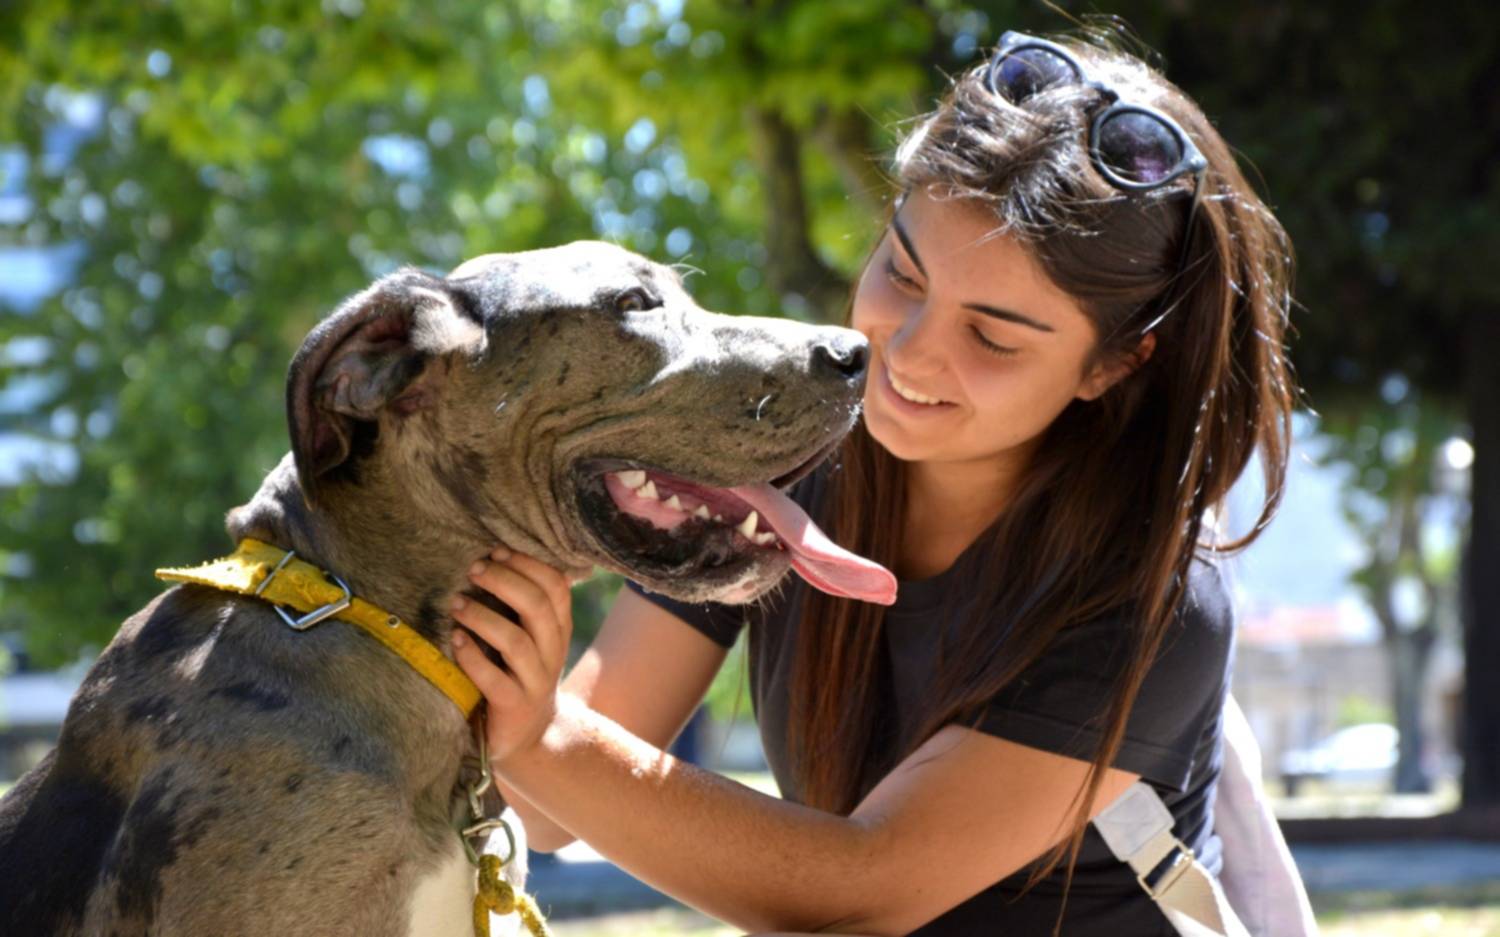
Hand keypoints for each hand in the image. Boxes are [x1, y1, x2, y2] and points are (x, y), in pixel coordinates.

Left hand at [450, 546, 574, 765]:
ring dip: (483, 617)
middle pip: (537, 606)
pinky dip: (472, 658)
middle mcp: (553, 652)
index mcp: (559, 629)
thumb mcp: (533, 639)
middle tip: (473, 570)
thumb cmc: (519, 674)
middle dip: (504, 581)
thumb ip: (525, 606)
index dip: (528, 564)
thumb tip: (494, 555)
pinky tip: (455, 640)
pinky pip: (495, 680)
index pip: (557, 586)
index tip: (497, 551)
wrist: (530, 737)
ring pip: (516, 642)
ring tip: (456, 604)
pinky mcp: (514, 706)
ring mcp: (536, 681)